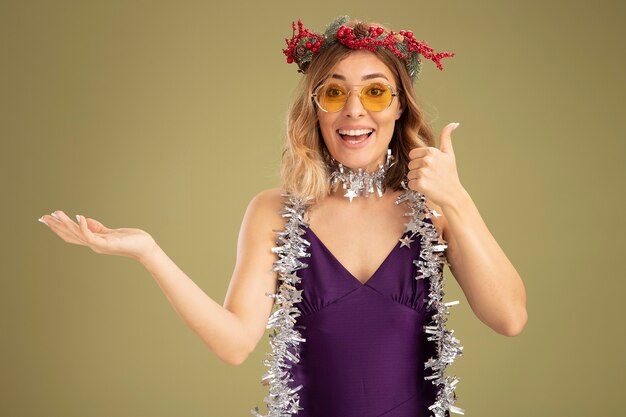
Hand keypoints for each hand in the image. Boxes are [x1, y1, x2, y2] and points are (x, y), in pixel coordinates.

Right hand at [39, 210, 156, 261]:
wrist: (145, 248)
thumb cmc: (131, 240)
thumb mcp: (111, 232)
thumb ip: (97, 227)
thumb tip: (82, 219)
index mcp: (93, 242)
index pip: (71, 235)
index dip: (58, 228)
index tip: (46, 219)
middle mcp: (94, 245)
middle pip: (71, 235)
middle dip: (57, 226)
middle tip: (43, 217)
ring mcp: (100, 246)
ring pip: (78, 234)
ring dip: (66, 224)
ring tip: (56, 213)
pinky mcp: (108, 244)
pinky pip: (92, 236)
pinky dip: (84, 227)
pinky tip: (79, 217)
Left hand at [407, 122, 464, 208]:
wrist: (453, 194)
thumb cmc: (450, 174)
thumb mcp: (449, 154)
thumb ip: (446, 138)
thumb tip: (453, 123)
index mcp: (431, 151)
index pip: (412, 154)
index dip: (419, 161)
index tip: (429, 166)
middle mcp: (427, 160)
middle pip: (410, 164)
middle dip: (417, 170)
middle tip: (430, 175)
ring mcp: (423, 172)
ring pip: (409, 174)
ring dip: (416, 179)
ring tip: (429, 181)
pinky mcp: (420, 184)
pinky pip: (410, 184)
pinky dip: (416, 187)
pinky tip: (426, 187)